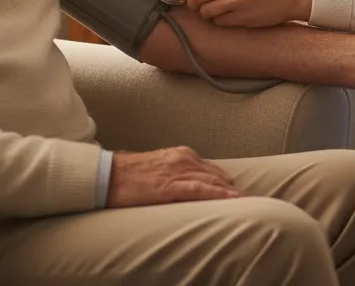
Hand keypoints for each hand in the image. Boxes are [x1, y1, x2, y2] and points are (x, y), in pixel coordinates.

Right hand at [106, 146, 242, 206]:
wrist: (109, 175)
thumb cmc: (130, 174)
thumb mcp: (159, 168)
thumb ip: (175, 172)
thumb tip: (187, 184)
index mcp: (181, 154)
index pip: (210, 168)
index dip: (224, 181)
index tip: (236, 190)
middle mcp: (183, 158)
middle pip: (215, 174)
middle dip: (230, 186)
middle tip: (245, 197)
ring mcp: (178, 171)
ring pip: (211, 181)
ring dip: (229, 191)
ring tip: (244, 200)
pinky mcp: (171, 185)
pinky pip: (200, 189)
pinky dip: (218, 193)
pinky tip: (231, 198)